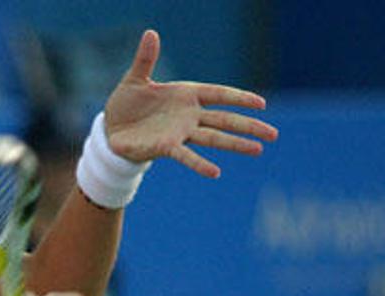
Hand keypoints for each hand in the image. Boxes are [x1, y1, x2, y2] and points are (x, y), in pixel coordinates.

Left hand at [103, 30, 278, 177]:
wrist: (111, 129)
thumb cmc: (126, 103)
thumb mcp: (135, 79)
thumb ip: (146, 59)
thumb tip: (150, 33)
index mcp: (185, 95)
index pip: (219, 94)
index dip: (239, 98)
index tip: (261, 104)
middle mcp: (188, 115)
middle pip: (224, 119)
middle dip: (248, 126)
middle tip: (273, 135)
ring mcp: (179, 132)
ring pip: (213, 138)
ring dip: (235, 144)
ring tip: (258, 150)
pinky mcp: (166, 147)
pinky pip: (186, 155)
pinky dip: (200, 164)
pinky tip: (216, 172)